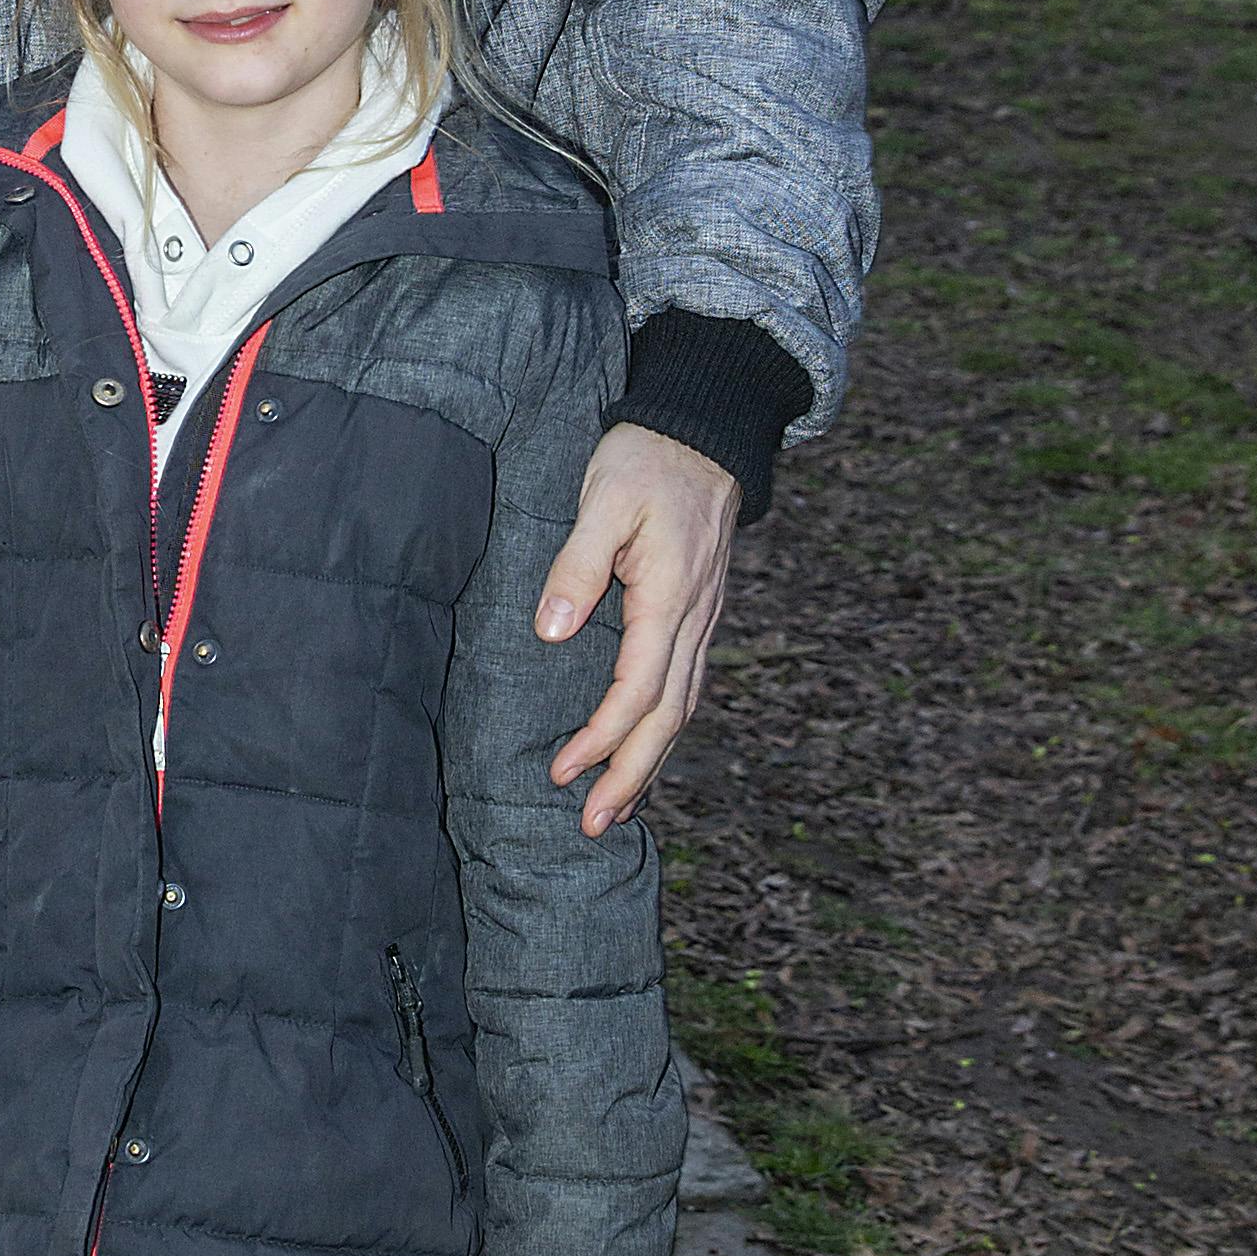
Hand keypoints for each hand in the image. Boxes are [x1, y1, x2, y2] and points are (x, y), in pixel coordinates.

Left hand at [539, 424, 739, 837]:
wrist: (705, 430)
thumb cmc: (647, 458)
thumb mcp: (602, 499)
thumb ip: (575, 567)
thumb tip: (551, 632)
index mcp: (671, 598)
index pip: (638, 690)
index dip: (601, 738)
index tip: (563, 771)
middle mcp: (695, 620)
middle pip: (668, 718)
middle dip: (631, 777)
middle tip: (594, 826)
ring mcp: (703, 620)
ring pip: (683, 710)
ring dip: (649, 764)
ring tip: (617, 809)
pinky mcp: (698, 615)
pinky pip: (686, 687)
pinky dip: (664, 730)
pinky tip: (644, 752)